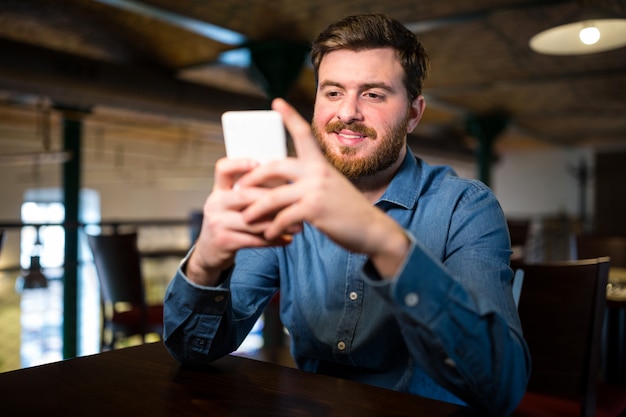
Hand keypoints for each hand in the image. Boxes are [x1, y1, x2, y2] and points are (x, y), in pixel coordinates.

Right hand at [186, 158, 292, 285]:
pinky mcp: (223, 241)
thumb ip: (249, 194)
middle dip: (273, 199)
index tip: (258, 163)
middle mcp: (215, 203)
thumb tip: (285, 185)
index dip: (238, 164)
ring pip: (252, 220)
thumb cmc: (229, 223)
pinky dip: (273, 240)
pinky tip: (287, 239)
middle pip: (245, 195)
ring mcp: (217, 223)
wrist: (209, 252)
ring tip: (298, 226)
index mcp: (218, 190)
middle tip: (295, 202)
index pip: (222, 169)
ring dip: (278, 223)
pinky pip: (253, 240)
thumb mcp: (232, 205)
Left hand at [237, 98, 409, 277]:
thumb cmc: (348, 212)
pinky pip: (282, 218)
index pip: (304, 134)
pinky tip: (268, 235)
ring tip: (245, 218)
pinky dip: (271, 228)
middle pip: (274, 167)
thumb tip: (284, 188)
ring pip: (272, 197)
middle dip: (253, 177)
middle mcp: (317, 172)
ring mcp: (316, 190)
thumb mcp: (331, 188)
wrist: (372, 230)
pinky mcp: (314, 210)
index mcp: (321, 163)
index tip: (277, 101)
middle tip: (239, 187)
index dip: (290, 116)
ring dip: (254, 210)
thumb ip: (310, 183)